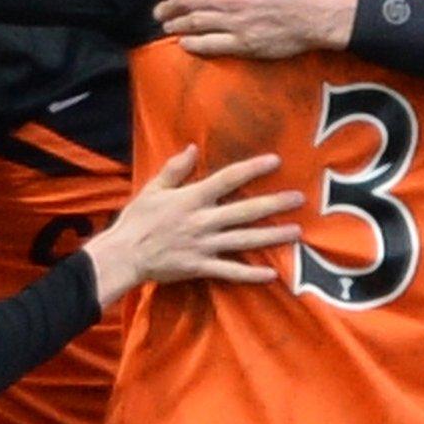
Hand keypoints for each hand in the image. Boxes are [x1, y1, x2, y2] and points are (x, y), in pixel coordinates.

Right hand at [83, 145, 303, 303]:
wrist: (123, 256)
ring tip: (296, 232)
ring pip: (245, 240)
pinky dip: (251, 275)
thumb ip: (174, 169)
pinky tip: (272, 275)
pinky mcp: (201, 267)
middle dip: (274, 204)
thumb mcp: (152, 189)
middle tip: (300, 198)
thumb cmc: (136, 220)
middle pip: (245, 210)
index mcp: (191, 198)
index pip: (228, 179)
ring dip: (272, 236)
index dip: (253, 169)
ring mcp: (204, 245)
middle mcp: (202, 221)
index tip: (275, 161)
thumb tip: (192, 148)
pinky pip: (230, 271)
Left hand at [153, 0, 355, 59]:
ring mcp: (237, 22)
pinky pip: (210, 45)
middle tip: (159, 8)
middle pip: (186, 1)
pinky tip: (185, 43)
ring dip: (175, 24)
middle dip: (166, 5)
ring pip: (193, 23)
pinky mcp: (245, 43)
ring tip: (168, 25)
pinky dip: (192, 44)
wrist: (323, 13)